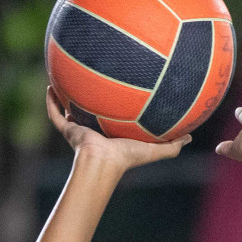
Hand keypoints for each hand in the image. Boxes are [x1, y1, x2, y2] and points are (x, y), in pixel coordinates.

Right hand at [46, 86, 188, 171]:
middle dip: (90, 99)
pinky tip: (50, 86)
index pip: (114, 119)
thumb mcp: (155, 149)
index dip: (115, 107)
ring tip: (64, 78)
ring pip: (69, 111)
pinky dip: (50, 102)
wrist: (103, 162)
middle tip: (92, 79)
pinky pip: (55, 114)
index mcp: (113, 133)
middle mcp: (95, 130)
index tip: (118, 91)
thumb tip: (192, 137)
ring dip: (66, 97)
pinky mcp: (68, 129)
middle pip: (91, 112)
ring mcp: (79, 129)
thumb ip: (173, 144)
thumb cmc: (128, 156)